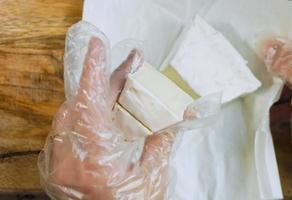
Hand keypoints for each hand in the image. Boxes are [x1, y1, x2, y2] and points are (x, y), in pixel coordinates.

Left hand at [39, 37, 175, 199]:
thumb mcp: (153, 177)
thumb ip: (162, 140)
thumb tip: (179, 113)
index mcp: (94, 162)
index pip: (89, 105)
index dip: (94, 72)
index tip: (98, 47)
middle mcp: (69, 160)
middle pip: (84, 103)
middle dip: (109, 81)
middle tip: (132, 65)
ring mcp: (59, 162)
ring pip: (75, 112)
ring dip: (100, 95)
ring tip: (125, 83)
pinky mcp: (58, 163)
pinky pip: (70, 126)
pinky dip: (90, 112)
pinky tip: (109, 106)